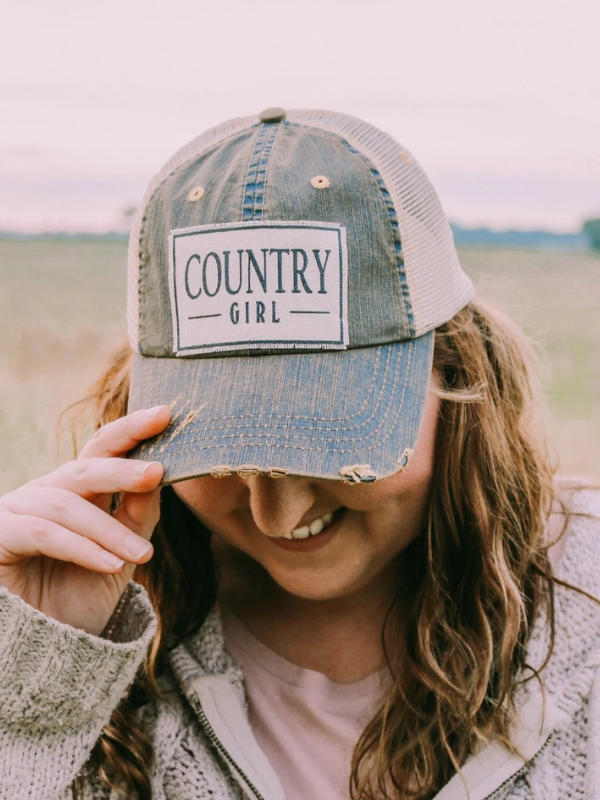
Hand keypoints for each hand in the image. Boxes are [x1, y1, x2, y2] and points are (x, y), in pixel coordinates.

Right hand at [0, 405, 170, 634]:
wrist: (46, 652)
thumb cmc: (80, 600)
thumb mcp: (120, 555)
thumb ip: (137, 517)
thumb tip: (159, 475)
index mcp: (75, 491)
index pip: (102, 450)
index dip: (131, 430)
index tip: (165, 414)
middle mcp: (44, 494)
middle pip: (84, 467)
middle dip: (122, 468)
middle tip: (158, 472)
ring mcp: (16, 512)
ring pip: (68, 505)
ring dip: (109, 530)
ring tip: (143, 555)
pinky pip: (43, 533)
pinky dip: (81, 547)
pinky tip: (111, 564)